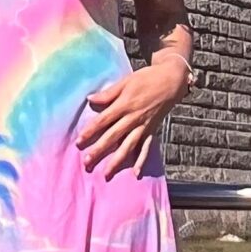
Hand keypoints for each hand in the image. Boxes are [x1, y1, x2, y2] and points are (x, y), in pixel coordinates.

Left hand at [78, 58, 186, 178]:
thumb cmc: (146, 78)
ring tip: (106, 173)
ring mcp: (143, 126)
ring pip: (128, 146)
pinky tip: (136, 173)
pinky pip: (146, 147)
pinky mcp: (152, 130)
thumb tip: (90, 99)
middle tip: (87, 162)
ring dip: (117, 160)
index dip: (90, 131)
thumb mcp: (125, 81)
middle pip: (113, 136)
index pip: (104, 120)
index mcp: (124, 104)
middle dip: (100, 150)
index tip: (79, 141)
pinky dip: (141, 161)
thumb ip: (108, 93)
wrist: (171, 80)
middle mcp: (133, 118)